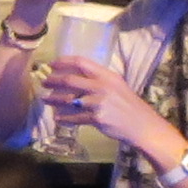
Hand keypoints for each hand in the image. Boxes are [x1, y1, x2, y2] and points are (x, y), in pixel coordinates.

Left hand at [40, 55, 167, 158]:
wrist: (143, 126)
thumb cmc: (129, 105)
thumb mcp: (117, 86)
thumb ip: (98, 80)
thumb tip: (75, 75)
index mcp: (108, 76)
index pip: (82, 62)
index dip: (63, 62)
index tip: (51, 64)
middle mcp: (103, 86)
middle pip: (70, 80)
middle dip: (53, 81)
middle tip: (44, 82)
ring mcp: (99, 102)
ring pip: (68, 99)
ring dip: (53, 99)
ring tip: (45, 99)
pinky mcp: (97, 118)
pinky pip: (74, 117)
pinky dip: (64, 118)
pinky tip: (58, 118)